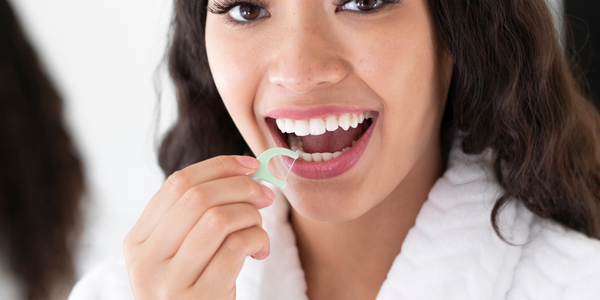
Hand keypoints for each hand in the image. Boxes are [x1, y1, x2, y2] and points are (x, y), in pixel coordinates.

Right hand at [123, 155, 273, 298]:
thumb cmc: (196, 289)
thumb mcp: (181, 253)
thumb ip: (196, 216)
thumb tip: (244, 170)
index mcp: (137, 241)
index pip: (177, 184)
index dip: (219, 167)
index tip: (250, 165)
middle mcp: (145, 261)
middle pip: (198, 197)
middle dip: (241, 187)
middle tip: (265, 195)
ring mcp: (169, 283)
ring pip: (218, 219)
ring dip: (251, 216)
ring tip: (259, 230)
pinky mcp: (199, 299)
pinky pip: (235, 247)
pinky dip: (258, 239)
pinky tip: (261, 251)